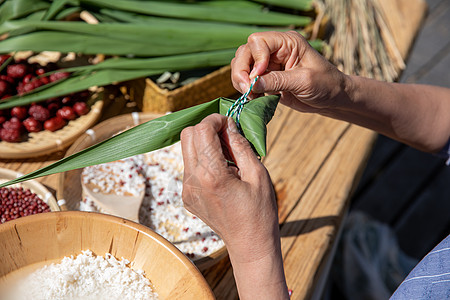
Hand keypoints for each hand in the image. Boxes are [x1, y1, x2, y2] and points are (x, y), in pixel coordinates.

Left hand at [181, 114, 287, 298]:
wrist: (249, 243)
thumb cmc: (259, 210)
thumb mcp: (258, 174)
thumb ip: (240, 146)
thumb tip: (230, 125)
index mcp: (211, 175)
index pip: (201, 131)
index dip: (215, 120)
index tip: (229, 123)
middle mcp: (192, 180)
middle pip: (187, 135)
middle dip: (206, 128)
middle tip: (227, 135)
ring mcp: (186, 190)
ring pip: (186, 149)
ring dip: (204, 143)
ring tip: (227, 154)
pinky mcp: (187, 196)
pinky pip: (189, 166)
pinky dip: (203, 159)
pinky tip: (221, 169)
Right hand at [231, 31, 349, 112]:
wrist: (332, 99)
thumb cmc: (325, 85)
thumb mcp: (303, 81)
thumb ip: (277, 81)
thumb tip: (252, 84)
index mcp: (287, 43)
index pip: (259, 41)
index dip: (255, 58)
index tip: (259, 76)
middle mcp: (275, 50)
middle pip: (245, 53)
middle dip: (242, 71)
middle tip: (247, 90)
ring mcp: (269, 65)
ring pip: (242, 66)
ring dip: (241, 81)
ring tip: (251, 95)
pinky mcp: (266, 79)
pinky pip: (247, 80)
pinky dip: (246, 90)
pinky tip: (254, 98)